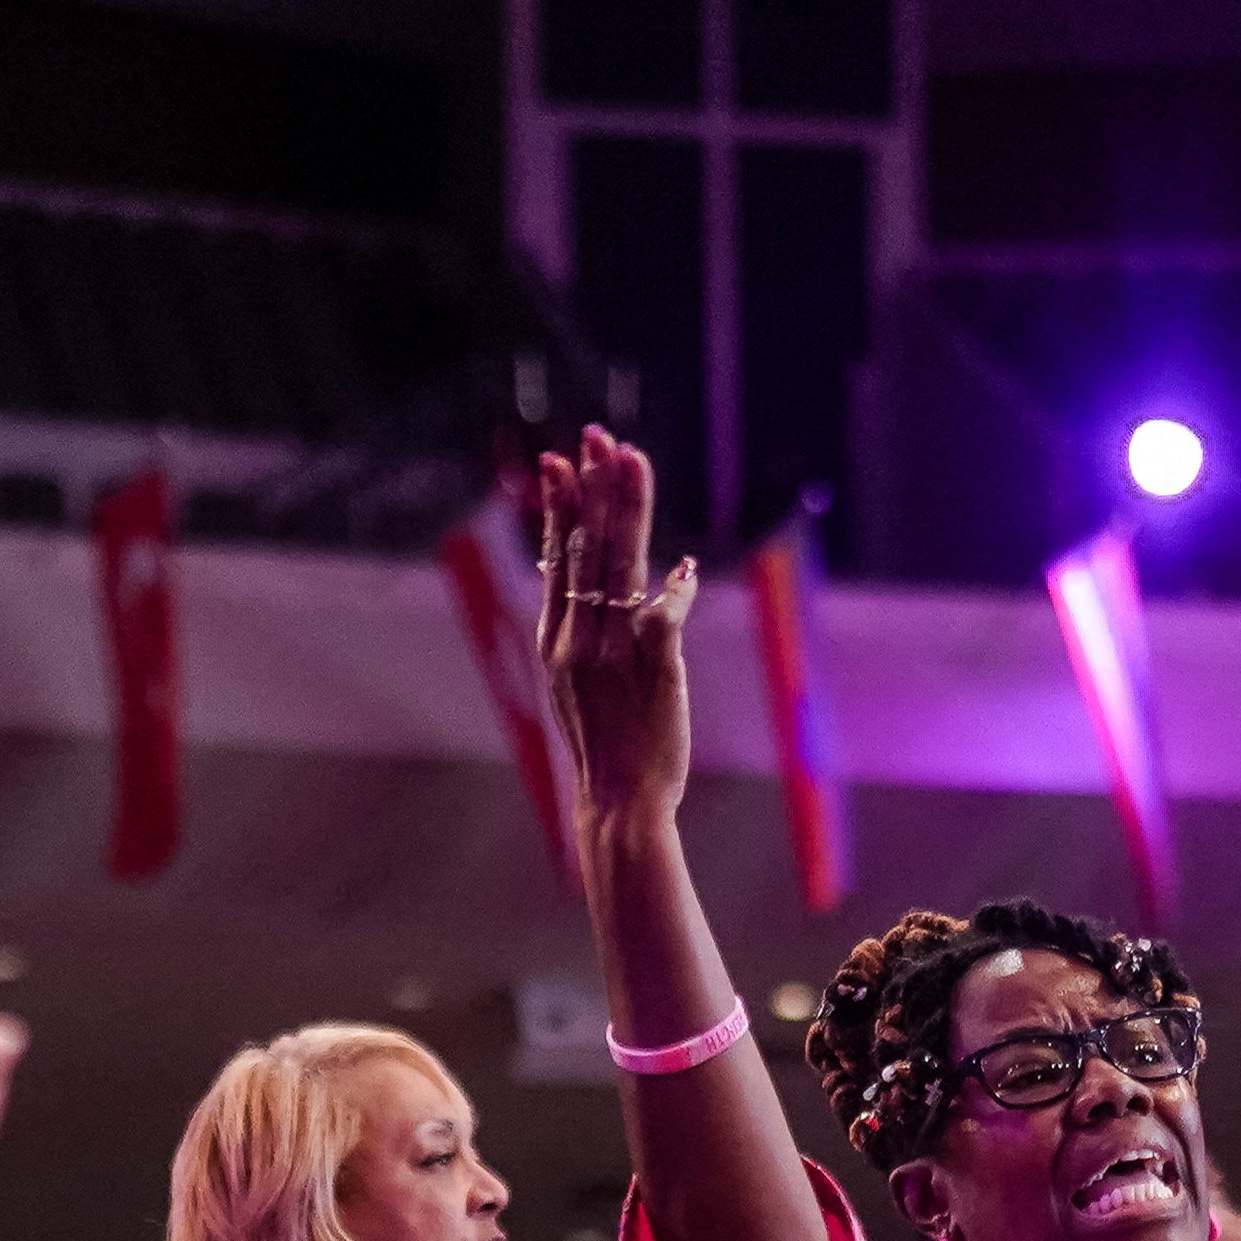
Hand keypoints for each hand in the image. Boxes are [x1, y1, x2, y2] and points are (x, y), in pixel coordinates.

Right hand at [529, 428, 698, 841]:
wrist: (617, 802)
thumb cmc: (608, 745)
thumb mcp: (584, 681)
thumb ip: (608, 627)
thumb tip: (664, 574)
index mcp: (557, 638)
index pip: (559, 557)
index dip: (562, 505)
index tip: (562, 459)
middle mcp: (577, 638)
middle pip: (586, 548)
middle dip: (594, 487)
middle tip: (600, 437)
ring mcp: (611, 653)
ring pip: (617, 566)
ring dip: (625, 509)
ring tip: (630, 460)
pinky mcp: (651, 669)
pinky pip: (662, 614)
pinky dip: (674, 589)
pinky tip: (683, 568)